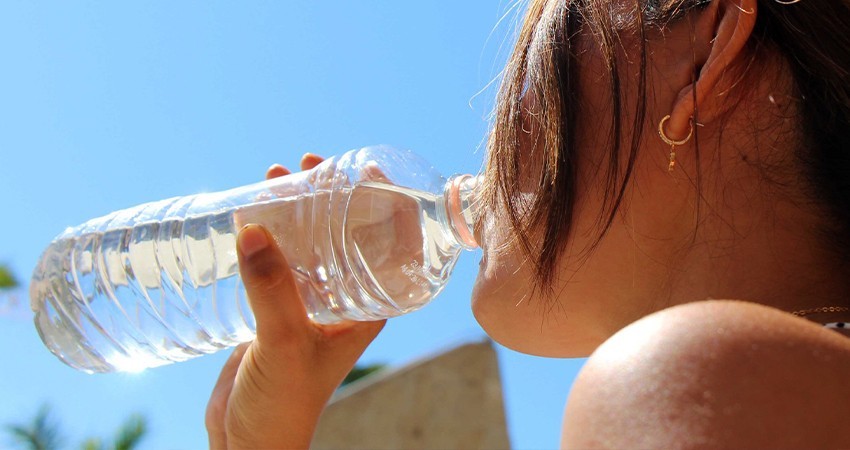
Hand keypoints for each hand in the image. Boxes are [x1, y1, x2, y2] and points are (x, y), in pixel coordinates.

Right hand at [206, 154, 385, 449]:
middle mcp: (344, 302)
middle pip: (347, 237)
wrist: (249, 443)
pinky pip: (276, 263)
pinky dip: (265, 237)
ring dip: (294, 212)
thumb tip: (254, 227)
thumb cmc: (284, 405)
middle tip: (307, 166)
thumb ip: (273, 288)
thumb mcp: (284, 342)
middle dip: (331, 198)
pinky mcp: (274, 311)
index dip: (387, 205)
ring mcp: (308, 305)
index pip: (391, 247)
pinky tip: (247, 217)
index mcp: (367, 309)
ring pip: (308, 245)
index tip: (368, 169)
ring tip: (272, 180)